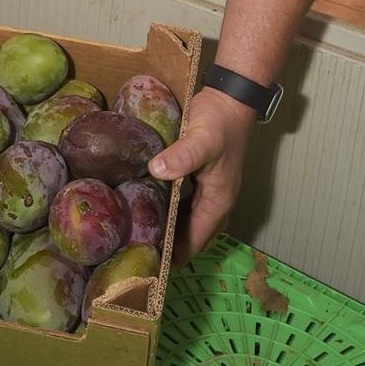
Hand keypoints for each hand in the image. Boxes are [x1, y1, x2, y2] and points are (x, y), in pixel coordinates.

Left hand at [149, 88, 255, 261]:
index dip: (174, 255)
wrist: (230, 98)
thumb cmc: (220, 122)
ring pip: (183, 221)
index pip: (195, 241)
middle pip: (189, 236)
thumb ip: (182, 156)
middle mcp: (213, 202)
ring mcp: (205, 191)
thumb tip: (157, 170)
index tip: (148, 267)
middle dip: (167, 248)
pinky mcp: (195, 178)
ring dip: (165, 230)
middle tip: (134, 255)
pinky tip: (142, 207)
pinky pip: (179, 203)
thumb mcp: (202, 140)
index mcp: (217, 202)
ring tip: (134, 238)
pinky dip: (164, 210)